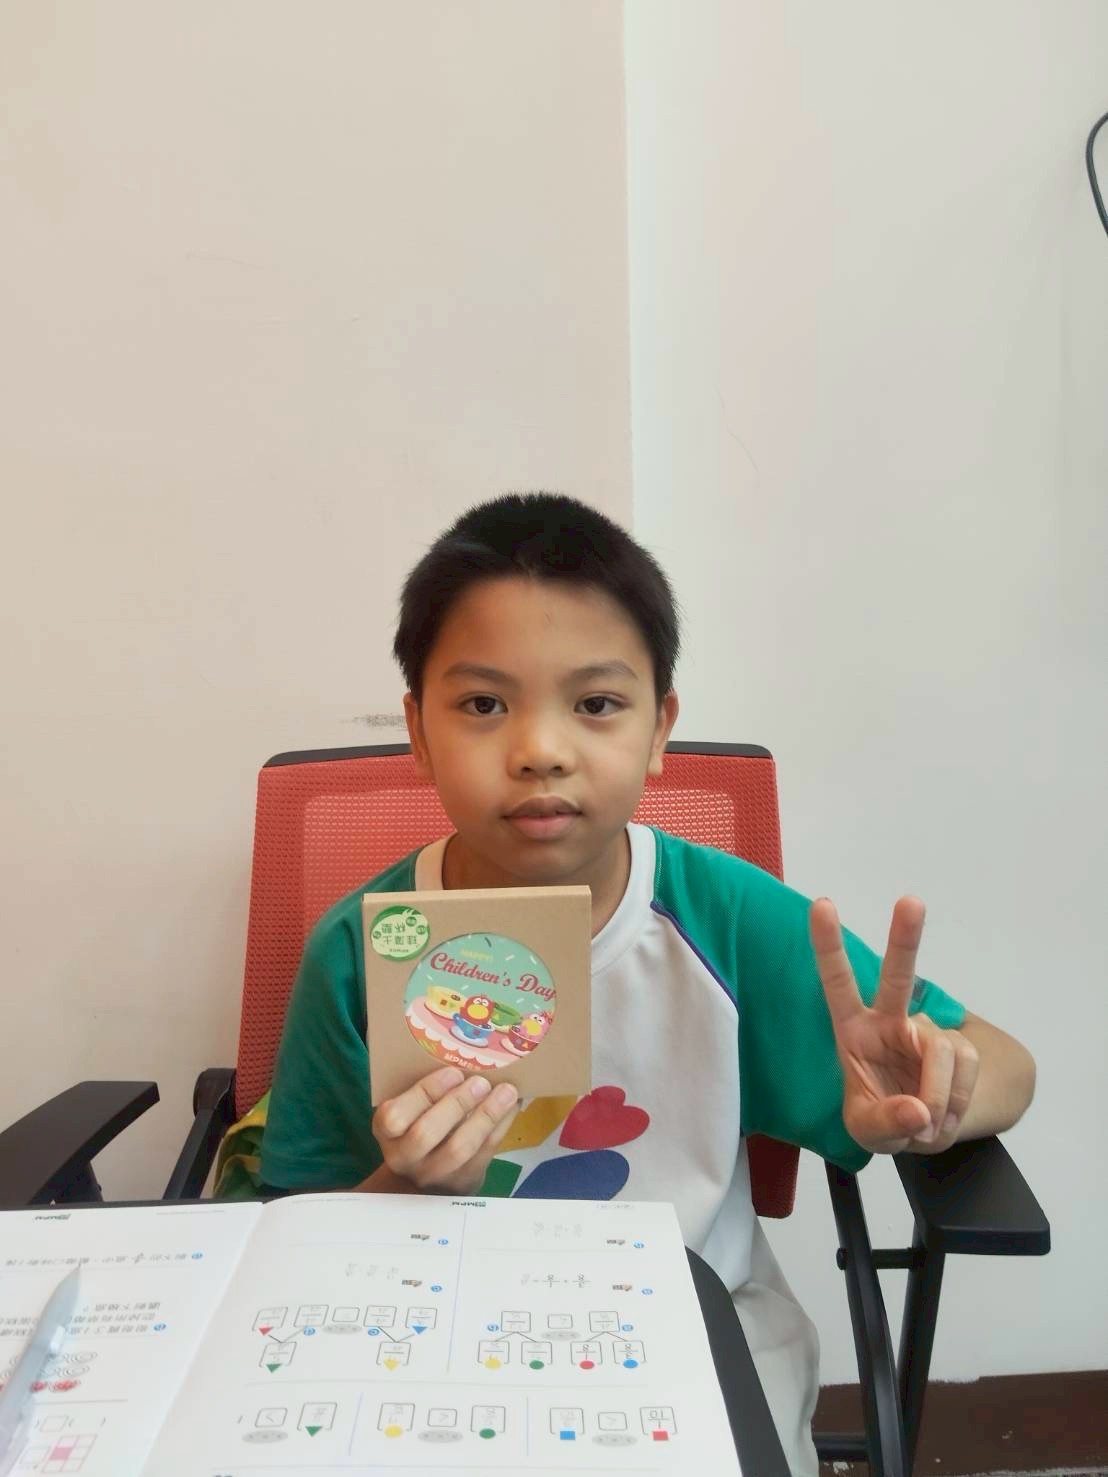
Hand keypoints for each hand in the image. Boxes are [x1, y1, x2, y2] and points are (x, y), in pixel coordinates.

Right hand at [370, 1066, 518, 1192]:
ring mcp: (433, 1174)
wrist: (429, 1176)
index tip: (453, 1073)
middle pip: (426, 1133)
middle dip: (457, 1103)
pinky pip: (484, 1153)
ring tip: (505, 1092)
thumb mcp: (411, 1110)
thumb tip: (463, 1052)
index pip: (394, 1117)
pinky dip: (501, 1125)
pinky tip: (512, 1105)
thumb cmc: (420, 1125)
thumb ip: (425, 1090)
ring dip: (485, 1116)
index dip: (424, 1093)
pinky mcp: (462, 1182)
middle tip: (481, 1082)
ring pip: (459, 1148)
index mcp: (387, 1133)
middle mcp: (404, 1158)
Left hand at [809, 896, 978, 1153]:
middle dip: (905, 938)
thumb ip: (885, 1122)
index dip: (829, 945)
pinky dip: (957, 1100)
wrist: (924, 1128)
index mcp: (853, 1030)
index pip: (837, 982)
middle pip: (899, 976)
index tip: (822, 905)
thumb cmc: (880, 1117)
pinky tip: (943, 1114)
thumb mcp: (867, 1132)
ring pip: (942, 1051)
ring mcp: (926, 1033)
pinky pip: (966, 1069)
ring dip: (939, 1095)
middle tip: (911, 901)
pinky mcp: (958, 1047)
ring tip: (926, 1121)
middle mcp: (890, 1021)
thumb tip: (919, 1110)